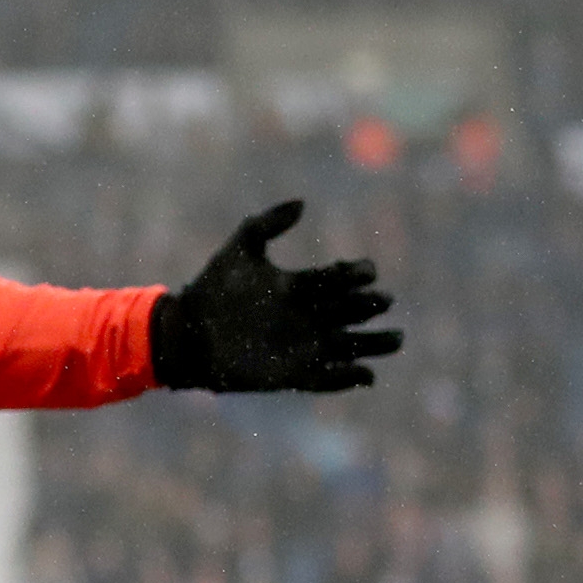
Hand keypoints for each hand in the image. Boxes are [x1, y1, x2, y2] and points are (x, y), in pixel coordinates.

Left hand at [149, 200, 401, 393]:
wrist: (186, 334)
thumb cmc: (212, 290)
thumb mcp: (239, 250)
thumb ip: (268, 223)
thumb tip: (302, 203)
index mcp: (301, 287)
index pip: (340, 279)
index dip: (358, 275)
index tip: (367, 272)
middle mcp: (308, 316)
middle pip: (353, 311)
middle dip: (372, 306)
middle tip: (383, 302)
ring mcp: (302, 346)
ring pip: (350, 346)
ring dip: (375, 345)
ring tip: (396, 340)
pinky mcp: (293, 375)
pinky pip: (327, 379)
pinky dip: (347, 378)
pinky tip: (365, 375)